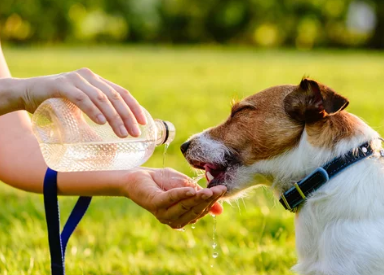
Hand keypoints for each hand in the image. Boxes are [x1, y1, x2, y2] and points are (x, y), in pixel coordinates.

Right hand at [0, 68, 145, 136]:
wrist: (26, 94)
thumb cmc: (57, 104)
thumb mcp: (81, 110)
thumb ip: (98, 116)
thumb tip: (116, 138)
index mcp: (97, 81)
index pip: (121, 92)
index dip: (134, 107)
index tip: (143, 123)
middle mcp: (89, 77)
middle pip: (115, 96)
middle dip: (127, 116)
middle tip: (134, 133)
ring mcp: (75, 79)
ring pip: (101, 98)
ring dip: (114, 117)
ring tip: (122, 133)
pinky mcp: (61, 85)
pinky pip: (81, 98)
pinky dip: (93, 110)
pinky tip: (102, 122)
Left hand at [122, 168, 226, 228]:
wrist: (139, 175)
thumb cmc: (162, 180)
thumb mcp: (186, 186)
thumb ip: (200, 196)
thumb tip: (220, 211)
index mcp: (181, 216)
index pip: (201, 210)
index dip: (212, 201)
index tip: (223, 190)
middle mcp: (173, 219)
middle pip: (195, 210)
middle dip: (208, 200)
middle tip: (219, 189)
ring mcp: (163, 213)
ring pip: (185, 207)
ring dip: (197, 199)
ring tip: (209, 191)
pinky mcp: (154, 203)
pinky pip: (170, 200)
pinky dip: (181, 194)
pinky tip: (191, 190)